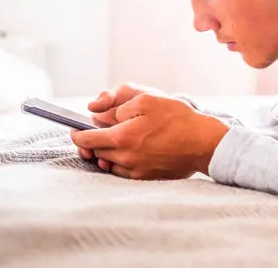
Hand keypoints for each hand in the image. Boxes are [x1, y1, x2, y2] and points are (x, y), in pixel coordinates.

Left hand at [70, 93, 229, 179]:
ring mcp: (136, 170)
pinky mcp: (146, 177)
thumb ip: (121, 108)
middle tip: (93, 134)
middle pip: (97, 152)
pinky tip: (128, 152)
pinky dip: (120, 162)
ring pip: (109, 163)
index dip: (77, 134)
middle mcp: (125, 157)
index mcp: (122, 137)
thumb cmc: (178, 119)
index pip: (87, 139)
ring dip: (106, 153)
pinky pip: (124, 171)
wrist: (203, 143)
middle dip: (92, 143)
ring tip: (113, 142)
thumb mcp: (148, 101)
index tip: (74, 130)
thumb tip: (106, 118)